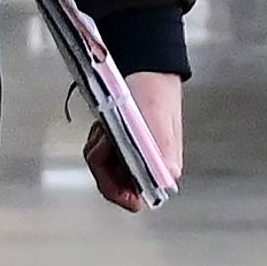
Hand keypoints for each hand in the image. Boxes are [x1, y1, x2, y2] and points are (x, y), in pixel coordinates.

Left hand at [85, 70, 183, 211]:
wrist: (145, 70)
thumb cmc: (154, 94)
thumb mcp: (159, 121)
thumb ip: (162, 148)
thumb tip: (169, 176)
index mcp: (161, 166)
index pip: (136, 195)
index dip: (121, 193)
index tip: (112, 183)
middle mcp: (147, 166)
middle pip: (114, 183)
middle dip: (104, 163)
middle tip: (106, 138)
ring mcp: (131, 156)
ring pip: (103, 168)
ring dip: (100, 148)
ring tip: (107, 127)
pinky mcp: (120, 146)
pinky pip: (99, 153)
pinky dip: (97, 140)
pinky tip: (104, 126)